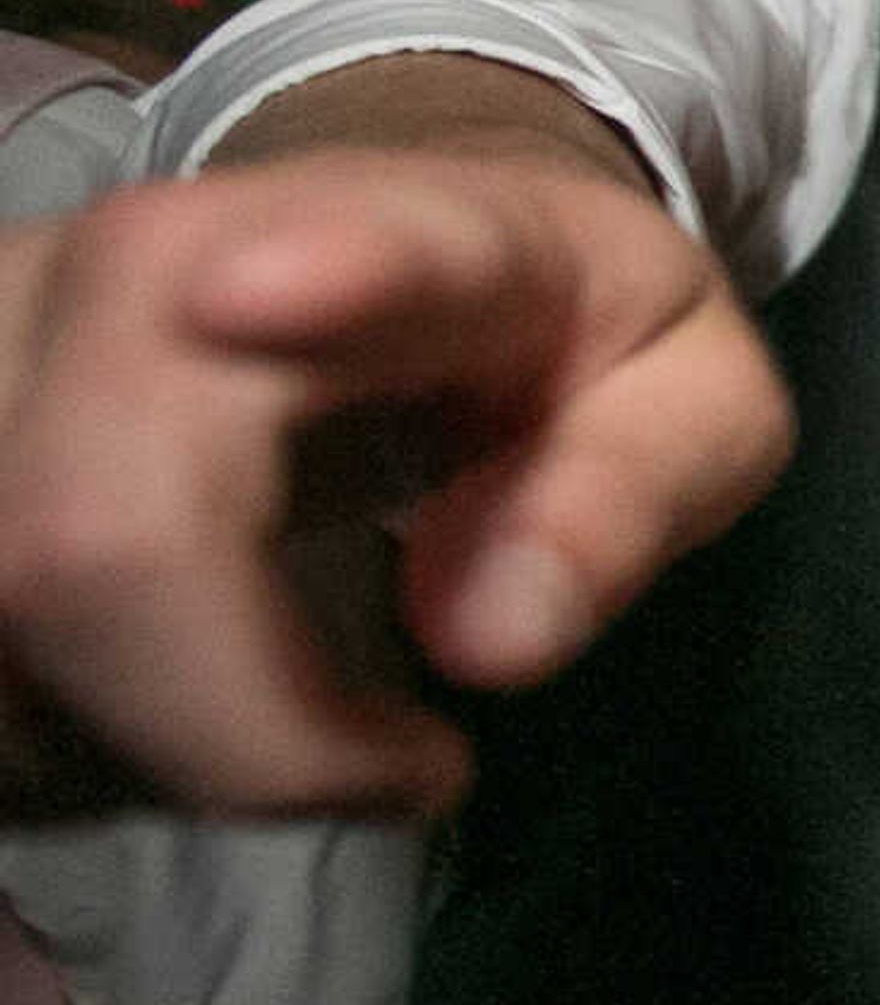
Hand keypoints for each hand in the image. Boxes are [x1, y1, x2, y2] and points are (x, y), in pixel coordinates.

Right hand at [0, 149, 790, 818]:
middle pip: (94, 531)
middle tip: (405, 769)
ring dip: (164, 752)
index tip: (251, 300)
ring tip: (315, 725)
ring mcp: (7, 360)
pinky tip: (197, 713)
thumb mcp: (686, 392)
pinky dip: (87, 752)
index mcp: (390, 235)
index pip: (352, 248)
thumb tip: (492, 639)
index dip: (314, 273)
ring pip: (16, 629)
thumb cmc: (557, 335)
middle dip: (241, 732)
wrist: (389, 247)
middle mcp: (148, 279)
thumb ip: (633, 497)